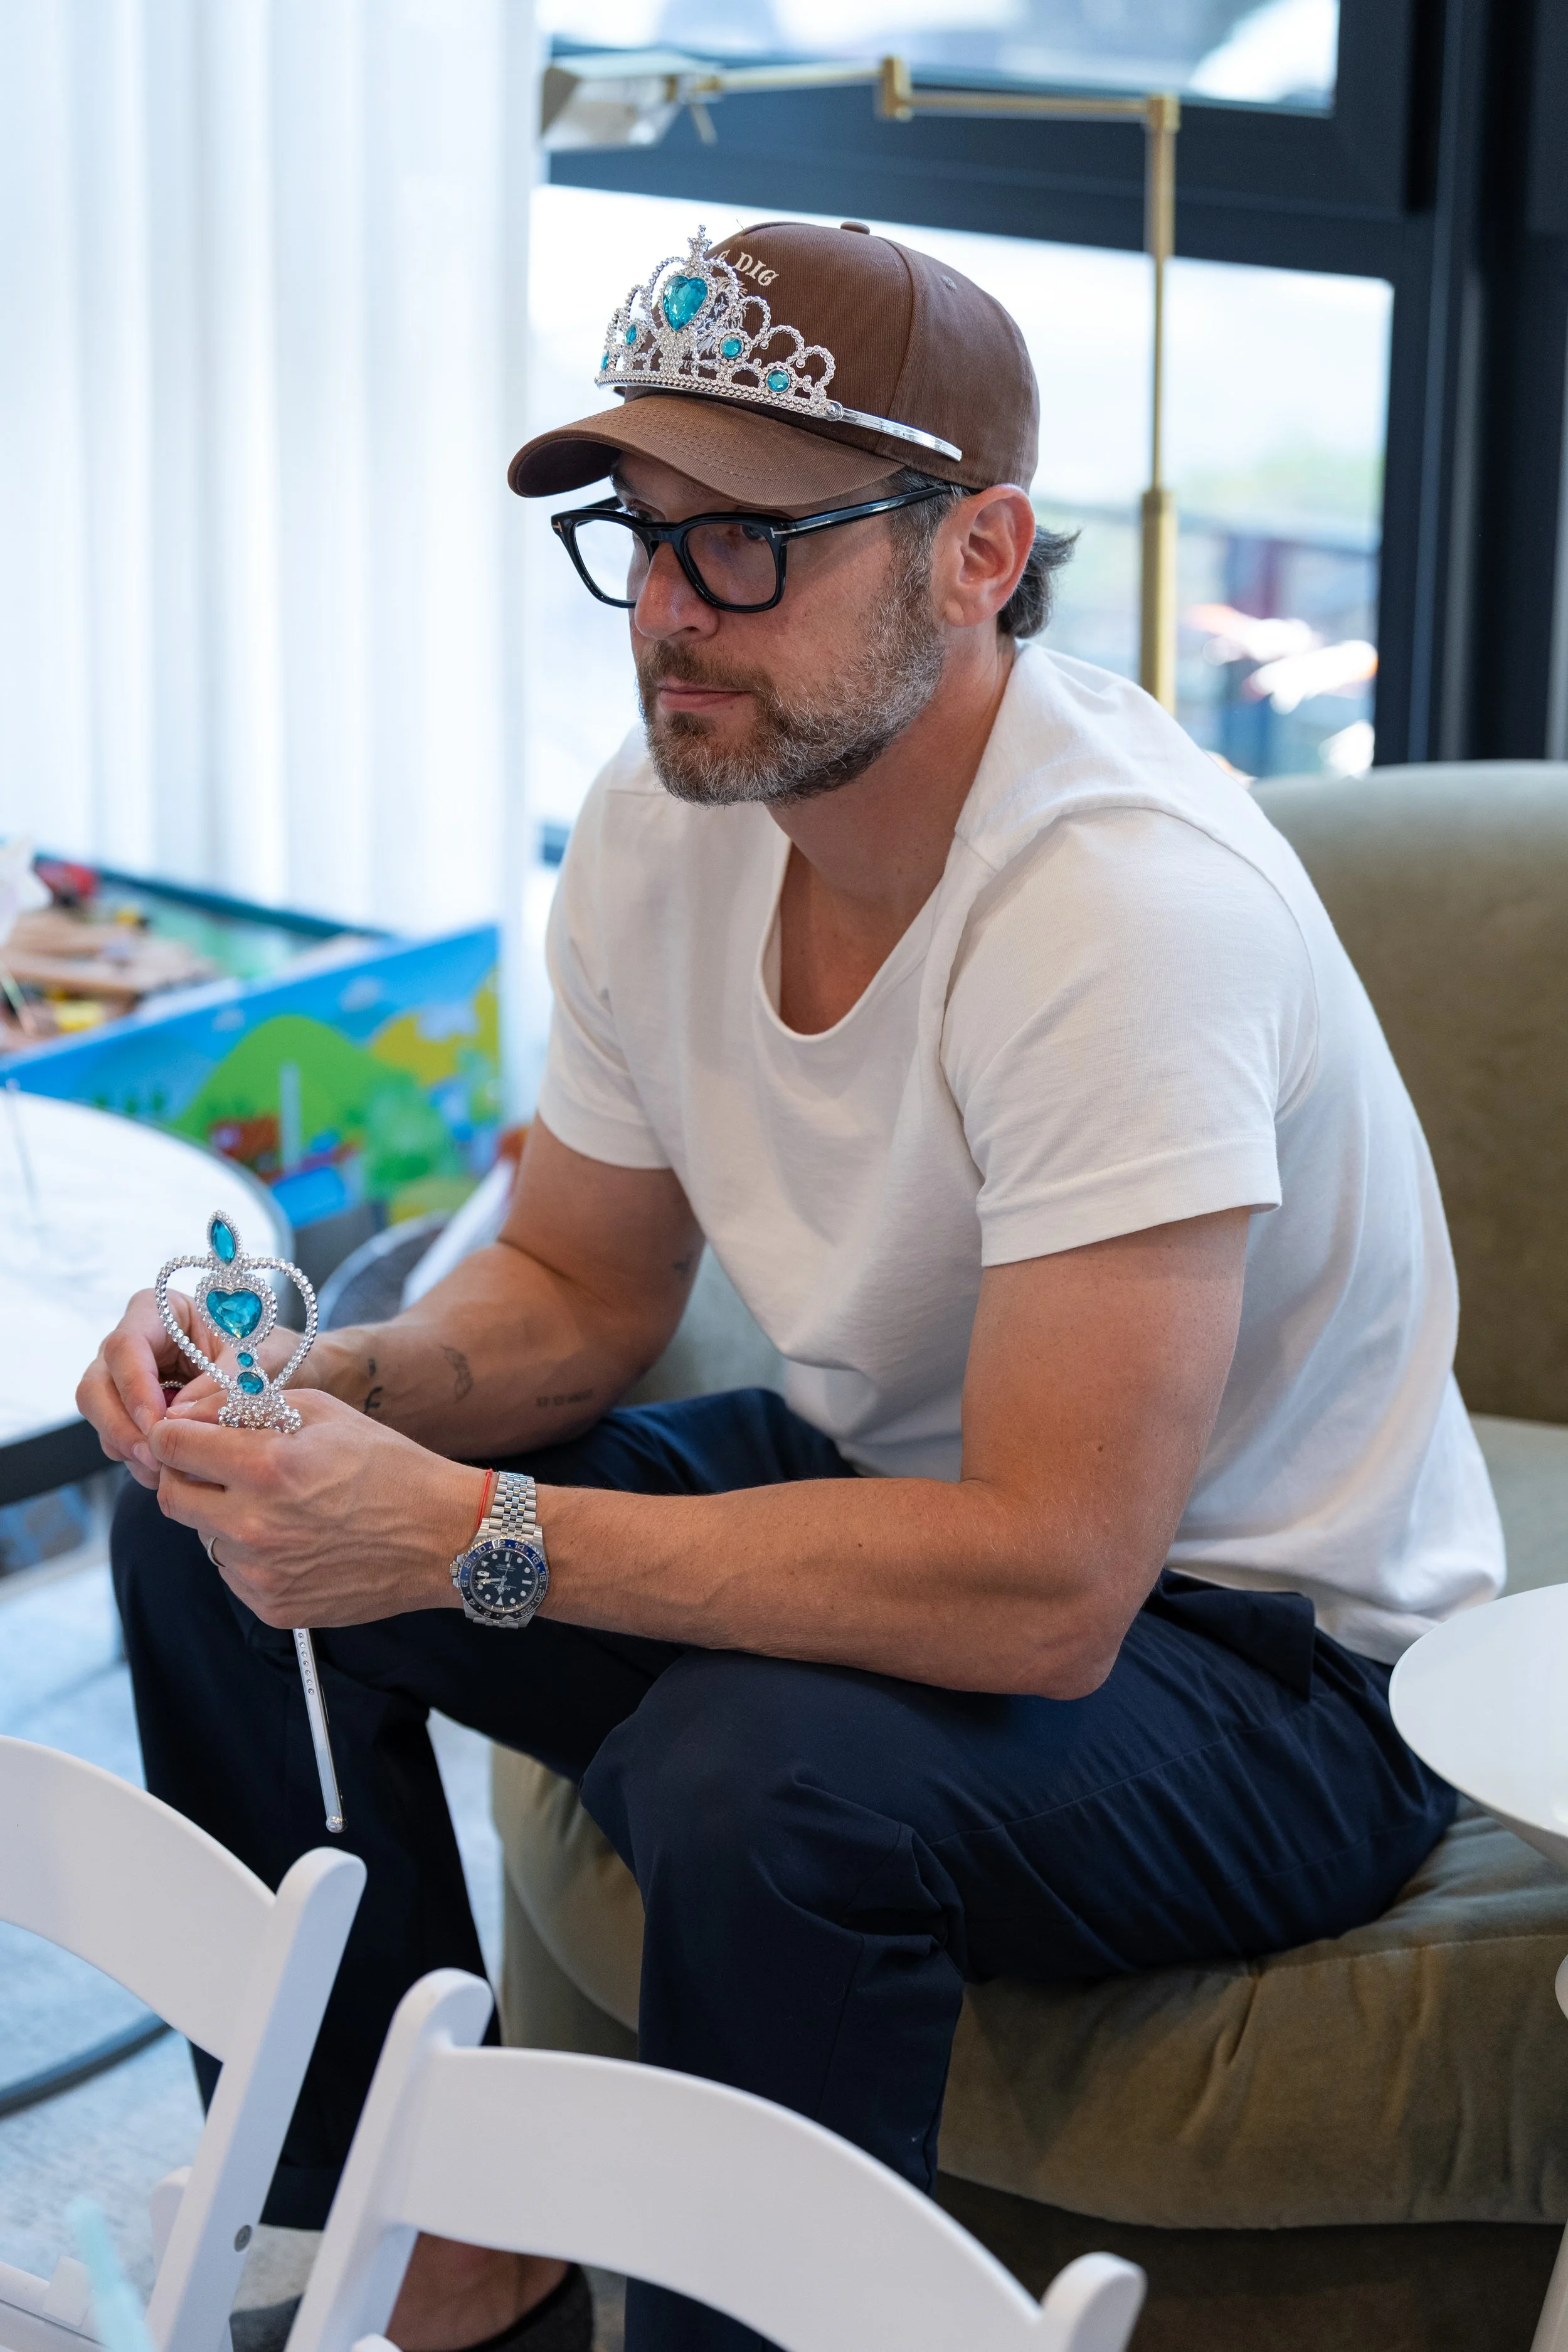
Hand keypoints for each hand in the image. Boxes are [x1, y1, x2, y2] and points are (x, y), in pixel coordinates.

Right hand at [77, 1290, 302, 1488]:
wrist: (282, 1373)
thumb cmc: (271, 1353)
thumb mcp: (261, 1359)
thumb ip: (224, 1381)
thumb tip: (180, 1415)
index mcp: (159, 1311)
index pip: (126, 1347)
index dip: (135, 1388)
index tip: (161, 1424)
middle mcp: (132, 1344)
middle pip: (96, 1386)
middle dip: (122, 1426)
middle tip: (156, 1458)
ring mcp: (124, 1380)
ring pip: (101, 1418)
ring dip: (130, 1449)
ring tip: (170, 1471)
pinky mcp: (132, 1412)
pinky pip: (119, 1439)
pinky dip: (139, 1460)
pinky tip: (172, 1472)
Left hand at [147, 1388, 483, 1626]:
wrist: (442, 1536)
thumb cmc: (388, 1465)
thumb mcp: (321, 1412)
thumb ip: (244, 1407)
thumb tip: (186, 1415)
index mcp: (266, 1467)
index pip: (171, 1446)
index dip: (173, 1433)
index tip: (184, 1433)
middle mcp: (254, 1524)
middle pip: (171, 1496)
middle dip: (185, 1475)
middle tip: (220, 1467)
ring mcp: (261, 1572)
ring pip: (202, 1536)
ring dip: (221, 1516)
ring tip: (276, 1505)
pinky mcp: (272, 1606)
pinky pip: (232, 1572)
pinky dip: (248, 1553)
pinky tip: (293, 1538)